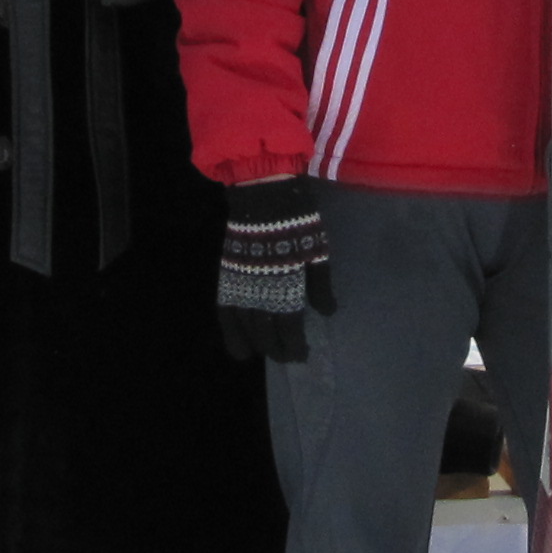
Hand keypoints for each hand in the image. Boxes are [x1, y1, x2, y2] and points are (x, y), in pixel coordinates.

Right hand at [215, 176, 333, 361]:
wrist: (264, 197)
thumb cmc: (298, 224)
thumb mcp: (318, 253)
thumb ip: (321, 286)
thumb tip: (327, 313)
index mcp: (287, 290)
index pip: (289, 331)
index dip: (295, 347)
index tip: (303, 355)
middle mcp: (261, 295)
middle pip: (266, 335)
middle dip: (277, 350)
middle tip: (287, 356)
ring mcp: (241, 287)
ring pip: (244, 329)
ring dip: (255, 346)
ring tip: (265, 352)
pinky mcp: (227, 278)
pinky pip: (225, 314)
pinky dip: (230, 332)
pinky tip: (239, 343)